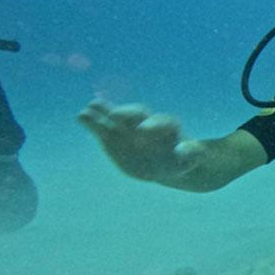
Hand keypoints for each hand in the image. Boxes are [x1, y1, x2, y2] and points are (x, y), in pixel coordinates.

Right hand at [77, 98, 201, 182]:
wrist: (166, 161)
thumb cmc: (181, 159)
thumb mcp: (191, 158)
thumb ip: (192, 155)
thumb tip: (193, 153)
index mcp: (167, 129)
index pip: (163, 122)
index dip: (154, 125)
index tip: (144, 131)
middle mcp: (146, 123)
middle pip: (137, 114)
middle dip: (127, 114)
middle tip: (115, 115)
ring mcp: (129, 128)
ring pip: (116, 117)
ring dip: (104, 115)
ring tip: (87, 112)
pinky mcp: (114, 135)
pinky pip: (102, 127)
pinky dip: (92, 122)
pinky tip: (81, 116)